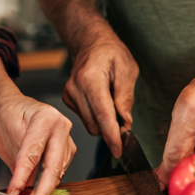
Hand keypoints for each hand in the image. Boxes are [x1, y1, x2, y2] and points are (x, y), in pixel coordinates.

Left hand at [0, 86, 75, 194]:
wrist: (4, 104)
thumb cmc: (2, 114)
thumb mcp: (4, 136)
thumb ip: (16, 162)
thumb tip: (19, 191)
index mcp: (46, 118)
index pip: (34, 154)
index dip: (23, 177)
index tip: (13, 194)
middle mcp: (61, 126)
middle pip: (54, 166)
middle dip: (41, 190)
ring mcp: (66, 138)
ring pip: (58, 171)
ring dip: (44, 188)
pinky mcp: (65, 149)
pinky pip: (59, 170)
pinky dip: (47, 182)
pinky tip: (35, 191)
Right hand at [61, 33, 138, 157]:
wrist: (91, 43)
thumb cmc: (111, 53)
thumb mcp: (128, 70)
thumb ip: (126, 97)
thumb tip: (125, 122)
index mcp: (91, 79)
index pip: (103, 115)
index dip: (112, 136)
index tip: (118, 151)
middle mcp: (75, 88)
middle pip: (95, 124)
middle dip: (112, 128)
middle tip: (125, 118)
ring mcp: (69, 94)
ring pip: (89, 124)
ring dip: (104, 123)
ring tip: (113, 104)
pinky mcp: (67, 99)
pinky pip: (85, 118)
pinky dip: (96, 117)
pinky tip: (101, 102)